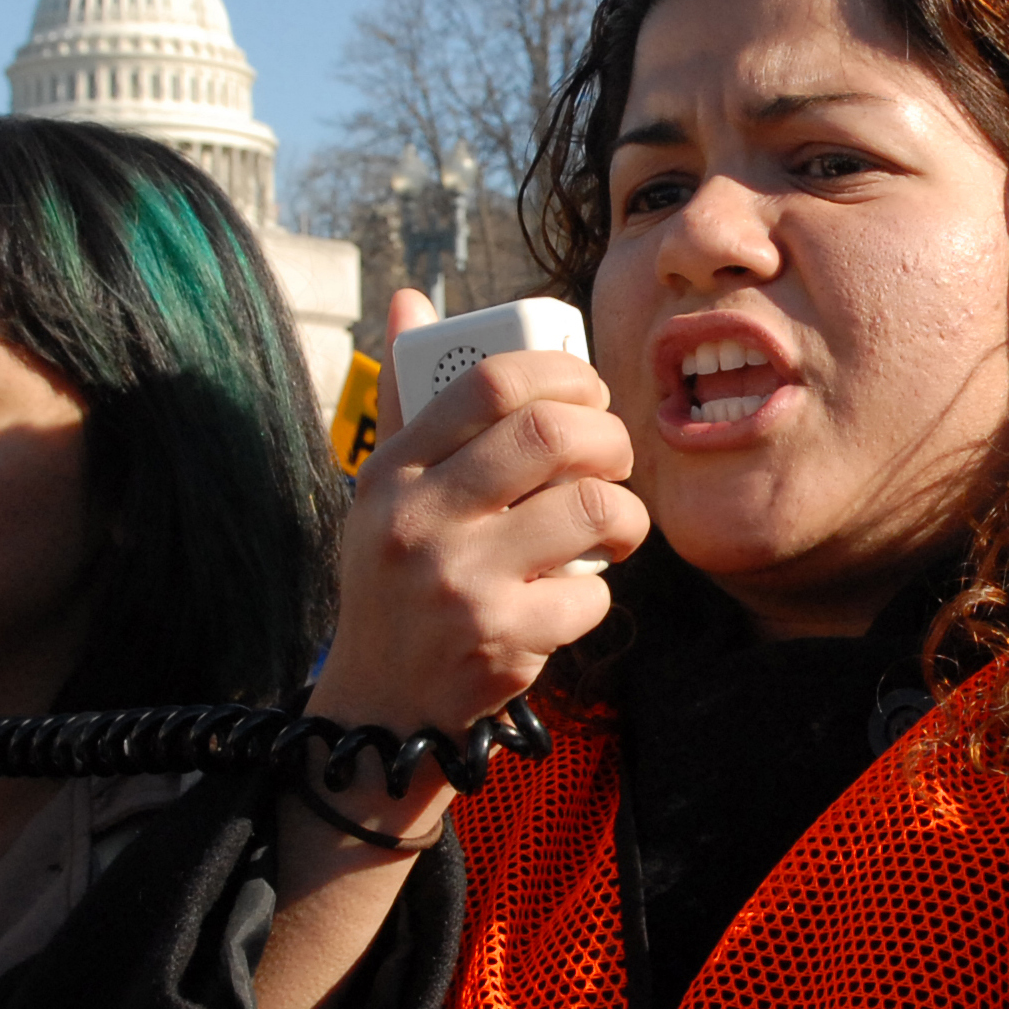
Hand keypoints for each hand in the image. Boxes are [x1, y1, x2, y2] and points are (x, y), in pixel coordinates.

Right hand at [301, 289, 648, 844]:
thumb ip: (405, 399)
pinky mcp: (500, 644)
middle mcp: (420, 521)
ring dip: (627, 515)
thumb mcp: (383, 491)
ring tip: (615, 525)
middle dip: (611, 437)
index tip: (589, 393)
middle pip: (553, 434)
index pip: (489, 381)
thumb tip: (413, 299)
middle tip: (616, 457)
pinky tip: (574, 596)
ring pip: (594, 509)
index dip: (563, 372)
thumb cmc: (397, 579)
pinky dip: (600, 593)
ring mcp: (461, 584)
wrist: (382, 708)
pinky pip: (593, 594)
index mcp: (393, 470)